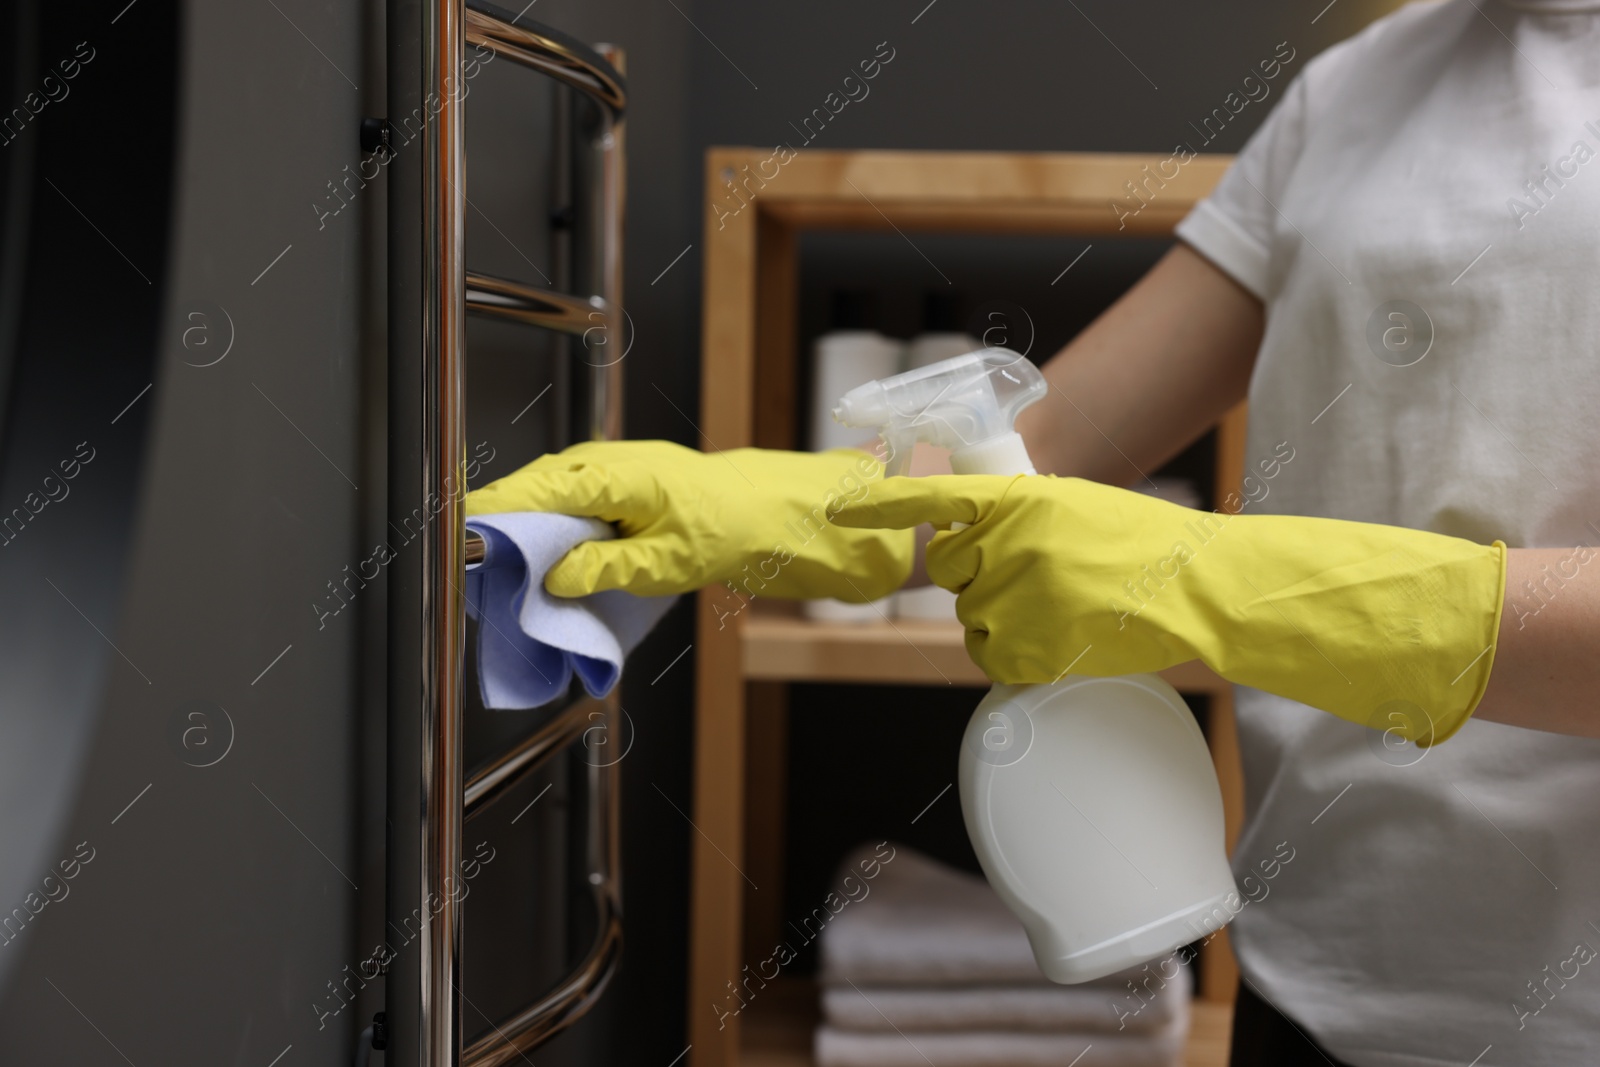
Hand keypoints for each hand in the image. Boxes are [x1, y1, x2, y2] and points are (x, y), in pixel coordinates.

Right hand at [466, 440, 913, 600]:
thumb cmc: (731, 529)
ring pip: (549, 491)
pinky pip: (569, 498)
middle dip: (499, 519)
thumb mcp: (668, 563)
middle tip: (465, 557)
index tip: (461, 532)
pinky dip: (547, 523)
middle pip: (536, 486)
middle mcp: (613, 463)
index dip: (496, 512)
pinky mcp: (620, 483)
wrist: (774, 512)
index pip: (540, 490)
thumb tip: (552, 577)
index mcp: (622, 476)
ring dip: (522, 523)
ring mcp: (615, 469)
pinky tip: (535, 552)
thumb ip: (606, 568)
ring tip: (491, 561)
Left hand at [833, 474, 1505, 743]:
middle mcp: (1007, 545)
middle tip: (1030, 575)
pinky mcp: (1025, 649)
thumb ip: (1018, 514)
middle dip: (974, 574)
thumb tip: (972, 531)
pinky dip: (1014, 654)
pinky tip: (1058, 639)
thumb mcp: (1075, 506)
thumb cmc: (1141, 546)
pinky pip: (990, 656)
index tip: (842, 508)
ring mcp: (1014, 599)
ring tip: (1060, 608)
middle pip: (949, 568)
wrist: (1193, 589)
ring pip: (970, 616)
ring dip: (1000, 616)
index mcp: (1020, 500)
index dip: (884, 504)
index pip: (935, 498)